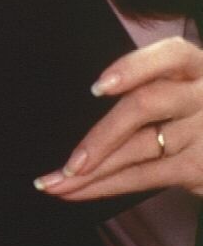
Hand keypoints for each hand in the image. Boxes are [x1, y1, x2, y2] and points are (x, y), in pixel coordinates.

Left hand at [33, 36, 202, 199]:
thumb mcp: (183, 87)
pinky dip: (104, 186)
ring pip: (137, 148)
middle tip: (69, 163)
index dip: (133, 67)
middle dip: (100, 137)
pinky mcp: (200, 167)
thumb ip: (152, 84)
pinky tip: (79, 191)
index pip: (170, 54)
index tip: (98, 88)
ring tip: (56, 182)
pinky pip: (143, 176)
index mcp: (196, 66)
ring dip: (91, 171)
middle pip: (145, 107)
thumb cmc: (195, 113)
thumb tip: (90, 98)